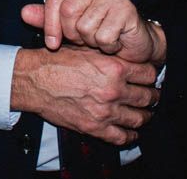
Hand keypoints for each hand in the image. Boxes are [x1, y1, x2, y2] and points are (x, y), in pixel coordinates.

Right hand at [10, 45, 160, 144]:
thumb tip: (126, 56)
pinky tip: (132, 131)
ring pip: (139, 118)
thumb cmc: (56, 61)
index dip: (151, 75)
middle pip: (148, 97)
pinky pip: (122, 137)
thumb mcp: (86, 48)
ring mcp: (105, 111)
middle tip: (152, 95)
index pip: (149, 74)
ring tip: (145, 113)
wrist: (34, 80)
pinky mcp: (95, 127)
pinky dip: (131, 135)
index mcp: (113, 68)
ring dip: (145, 115)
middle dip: (152, 96)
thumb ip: (109, 54)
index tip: (149, 78)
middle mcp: (113, 90)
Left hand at [20, 0, 164, 64]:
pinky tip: (115, 41)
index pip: (54, 0)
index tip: (52, 43)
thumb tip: (24, 12)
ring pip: (84, 27)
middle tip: (86, 37)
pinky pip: (103, 37)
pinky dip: (107, 47)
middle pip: (67, 12)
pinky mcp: (127, 10)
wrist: (136, 41)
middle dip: (72, 34)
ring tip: (102, 37)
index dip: (49, 25)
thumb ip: (47, 18)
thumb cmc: (100, 29)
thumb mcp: (69, 24)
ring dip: (91, 41)